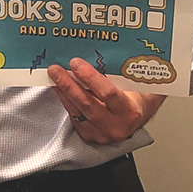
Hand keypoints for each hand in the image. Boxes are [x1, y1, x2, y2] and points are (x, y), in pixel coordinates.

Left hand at [48, 59, 162, 143]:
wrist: (138, 117)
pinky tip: (60, 90)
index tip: (76, 63)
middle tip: (56, 70)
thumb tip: (94, 56)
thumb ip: (117, 74)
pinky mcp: (90, 136)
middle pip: (87, 104)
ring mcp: (102, 134)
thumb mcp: (133, 84)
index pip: (107, 93)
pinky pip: (74, 117)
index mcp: (129, 111)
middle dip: (69, 85)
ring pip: (78, 112)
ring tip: (54, 77)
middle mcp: (116, 126)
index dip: (90, 77)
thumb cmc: (138, 97)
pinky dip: (66, 101)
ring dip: (63, 92)